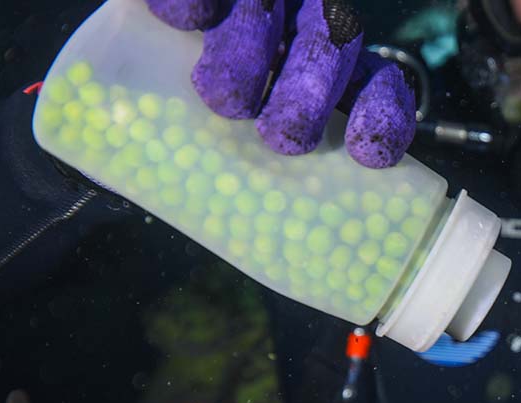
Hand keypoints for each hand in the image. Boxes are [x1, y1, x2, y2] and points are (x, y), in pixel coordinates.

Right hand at [145, 0, 414, 168]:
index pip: (378, 81)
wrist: (137, 63)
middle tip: (283, 138)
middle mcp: (302, 20)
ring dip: (249, 52)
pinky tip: (181, 18)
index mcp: (332, 69)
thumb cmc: (204, 132)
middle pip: (329, 40)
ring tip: (226, 100)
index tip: (367, 155)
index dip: (384, 114)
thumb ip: (267, 186)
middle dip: (312, 89)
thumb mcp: (243, 156)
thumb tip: (280, 260)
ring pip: (265, 4)